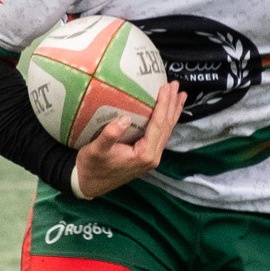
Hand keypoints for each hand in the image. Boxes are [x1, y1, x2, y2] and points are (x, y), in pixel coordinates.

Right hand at [74, 82, 184, 198]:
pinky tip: (167, 113)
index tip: (166, 88)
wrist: (89, 184)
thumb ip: (110, 135)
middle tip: (176, 86)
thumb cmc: (91, 167)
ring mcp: (150, 158)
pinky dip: (166, 121)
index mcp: (144, 154)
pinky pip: (161, 135)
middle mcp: (152, 157)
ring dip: (172, 112)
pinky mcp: (146, 156)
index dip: (164, 105)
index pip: (159, 125)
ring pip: (166, 131)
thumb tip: (125, 118)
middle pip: (167, 127)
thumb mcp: (96, 150)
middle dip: (172, 105)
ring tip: (180, 96)